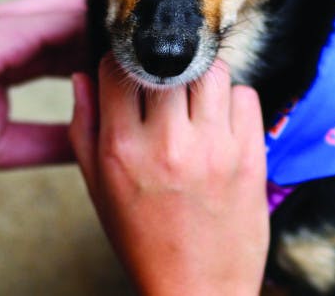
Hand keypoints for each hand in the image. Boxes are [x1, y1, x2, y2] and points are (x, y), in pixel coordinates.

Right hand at [70, 56, 267, 295]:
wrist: (199, 291)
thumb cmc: (144, 241)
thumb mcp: (98, 189)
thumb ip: (85, 127)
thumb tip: (84, 76)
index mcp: (123, 149)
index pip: (119, 68)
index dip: (122, 63)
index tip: (128, 72)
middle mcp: (169, 143)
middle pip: (168, 61)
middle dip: (163, 66)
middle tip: (163, 83)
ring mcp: (214, 147)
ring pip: (211, 71)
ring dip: (200, 76)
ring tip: (193, 100)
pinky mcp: (251, 155)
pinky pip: (246, 95)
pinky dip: (233, 98)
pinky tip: (220, 121)